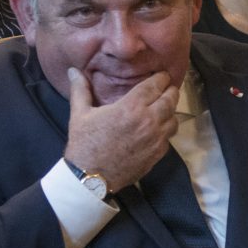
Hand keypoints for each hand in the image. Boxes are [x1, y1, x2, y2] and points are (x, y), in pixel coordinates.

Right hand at [62, 67, 179, 191]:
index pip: (155, 85)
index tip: (160, 74)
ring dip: (170, 110)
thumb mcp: (80, 114)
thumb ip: (80, 89)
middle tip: (165, 87)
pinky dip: (166, 127)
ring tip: (163, 107)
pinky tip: (157, 127)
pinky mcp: (159, 152)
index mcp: (131, 107)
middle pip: (171, 99)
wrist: (92, 177)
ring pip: (174, 117)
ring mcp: (157, 138)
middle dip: (169, 90)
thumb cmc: (85, 142)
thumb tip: (73, 70)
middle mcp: (149, 120)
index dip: (160, 77)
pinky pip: (170, 135)